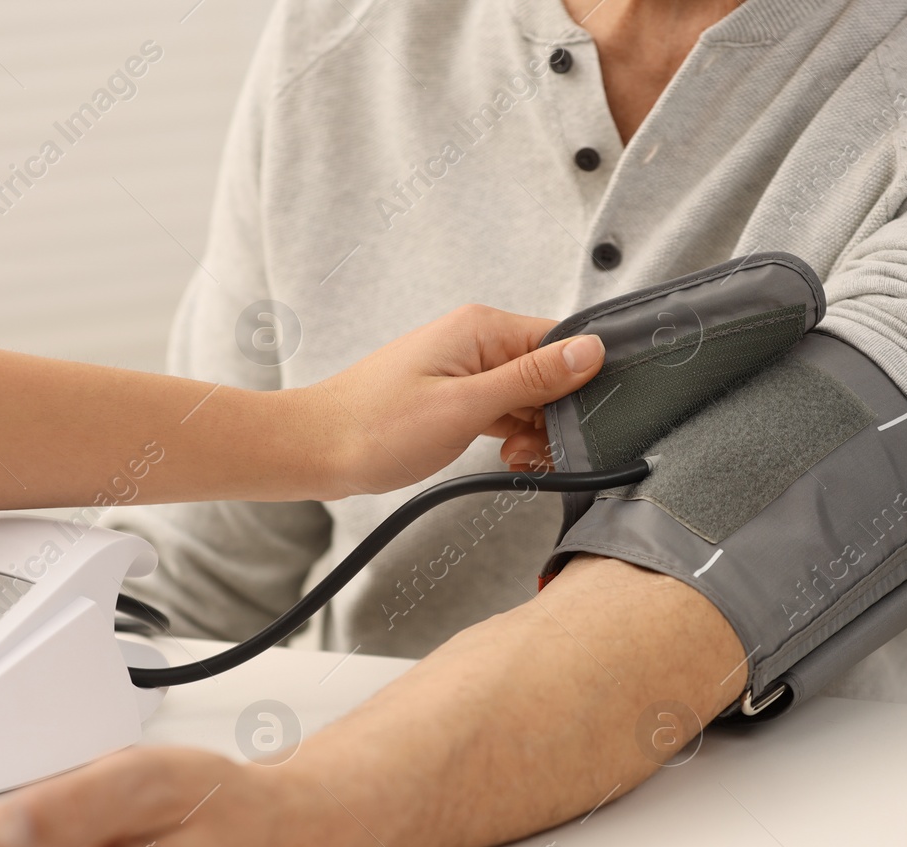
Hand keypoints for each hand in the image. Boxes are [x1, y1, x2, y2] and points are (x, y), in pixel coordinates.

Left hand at [303, 305, 602, 496]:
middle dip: (554, 414)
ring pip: (527, 396)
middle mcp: (475, 341)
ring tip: (517, 458)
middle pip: (548, 371)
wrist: (316, 451)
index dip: (580, 381)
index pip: (560, 340)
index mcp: (481, 328)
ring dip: (533, 431)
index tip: (580, 421)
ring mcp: (464, 369)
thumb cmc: (375, 428)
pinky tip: (507, 457)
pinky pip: (502, 410)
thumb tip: (590, 350)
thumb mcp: (465, 406)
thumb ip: (532, 379)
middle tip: (540, 451)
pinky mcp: (454, 396)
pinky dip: (512, 435)